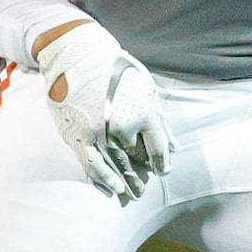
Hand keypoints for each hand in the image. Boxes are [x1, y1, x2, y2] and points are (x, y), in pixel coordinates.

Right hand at [32, 20, 170, 202]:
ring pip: (117, 164)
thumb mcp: (147, 89)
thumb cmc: (116, 70)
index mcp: (144, 114)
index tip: (163, 170)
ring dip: (127, 181)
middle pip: (137, 158)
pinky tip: (114, 188)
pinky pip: (94, 165)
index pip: (158, 148)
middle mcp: (123, 128)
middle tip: (144, 187)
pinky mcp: (79, 137)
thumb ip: (161, 120)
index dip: (162, 162)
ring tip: (133, 194)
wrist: (77, 58)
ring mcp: (100, 134)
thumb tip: (175, 147)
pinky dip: (105, 179)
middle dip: (142, 173)